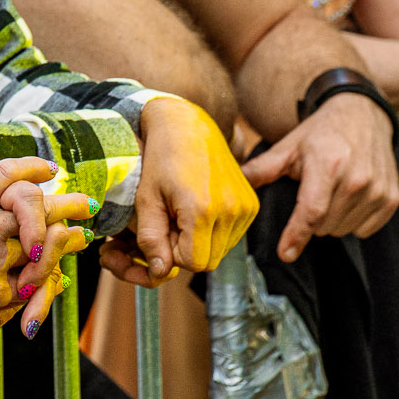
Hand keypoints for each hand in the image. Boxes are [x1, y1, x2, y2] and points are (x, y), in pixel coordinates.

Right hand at [0, 147, 86, 340]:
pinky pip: (33, 280)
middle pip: (37, 206)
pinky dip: (48, 275)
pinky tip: (58, 270)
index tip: (50, 170)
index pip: (8, 174)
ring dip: (67, 239)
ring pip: (45, 245)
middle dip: (67, 203)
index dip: (34, 167)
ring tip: (80, 236)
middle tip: (85, 204)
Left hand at [113, 96, 258, 286]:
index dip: (172, 253)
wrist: (187, 126)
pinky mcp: (252, 204)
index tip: (162, 229)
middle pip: (209, 260)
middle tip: (171, 221)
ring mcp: (246, 208)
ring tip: (183, 212)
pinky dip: (215, 231)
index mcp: (202, 210)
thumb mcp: (145, 199)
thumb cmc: (160, 160)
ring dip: (200, 241)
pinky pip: (232, 235)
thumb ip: (150, 238)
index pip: (192, 263)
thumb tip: (159, 272)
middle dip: (186, 249)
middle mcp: (231, 211)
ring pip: (222, 250)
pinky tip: (199, 207)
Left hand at [239, 93, 398, 262]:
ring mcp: (378, 190)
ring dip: (331, 221)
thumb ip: (261, 169)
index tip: (285, 253)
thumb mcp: (289, 147)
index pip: (311, 211)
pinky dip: (352, 221)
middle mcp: (357, 179)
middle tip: (311, 193)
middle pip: (324, 226)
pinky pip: (365, 230)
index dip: (296, 235)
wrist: (362, 115)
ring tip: (330, 192)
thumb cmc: (321, 133)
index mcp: (327, 165)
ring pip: (343, 230)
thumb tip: (232, 187)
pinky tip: (348, 198)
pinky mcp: (392, 199)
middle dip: (311, 219)